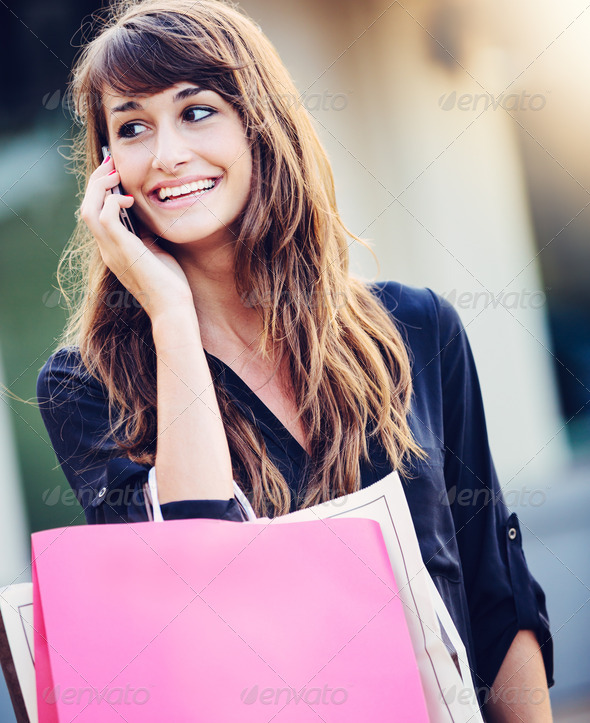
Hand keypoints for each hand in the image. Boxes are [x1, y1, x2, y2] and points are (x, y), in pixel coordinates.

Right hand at [79, 155, 193, 320]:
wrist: (173, 308)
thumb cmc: (169, 284)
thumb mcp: (154, 252)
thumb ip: (144, 234)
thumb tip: (145, 215)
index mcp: (113, 250)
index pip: (95, 214)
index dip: (101, 191)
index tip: (115, 173)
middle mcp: (107, 250)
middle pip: (86, 208)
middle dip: (97, 182)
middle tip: (111, 164)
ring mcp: (112, 251)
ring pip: (88, 210)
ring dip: (99, 187)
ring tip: (115, 174)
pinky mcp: (123, 250)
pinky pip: (104, 217)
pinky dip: (111, 202)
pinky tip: (128, 199)